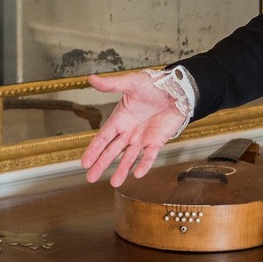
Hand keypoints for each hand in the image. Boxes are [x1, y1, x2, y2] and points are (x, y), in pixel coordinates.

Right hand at [80, 72, 186, 186]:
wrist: (178, 89)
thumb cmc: (154, 83)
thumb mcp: (131, 82)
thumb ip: (111, 84)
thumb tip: (90, 78)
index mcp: (120, 118)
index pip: (103, 137)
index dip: (94, 150)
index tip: (84, 162)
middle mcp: (129, 131)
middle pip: (112, 151)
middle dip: (101, 164)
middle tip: (90, 178)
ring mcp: (142, 137)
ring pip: (129, 157)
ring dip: (122, 170)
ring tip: (114, 183)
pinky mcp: (157, 141)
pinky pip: (149, 155)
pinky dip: (144, 165)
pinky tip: (137, 174)